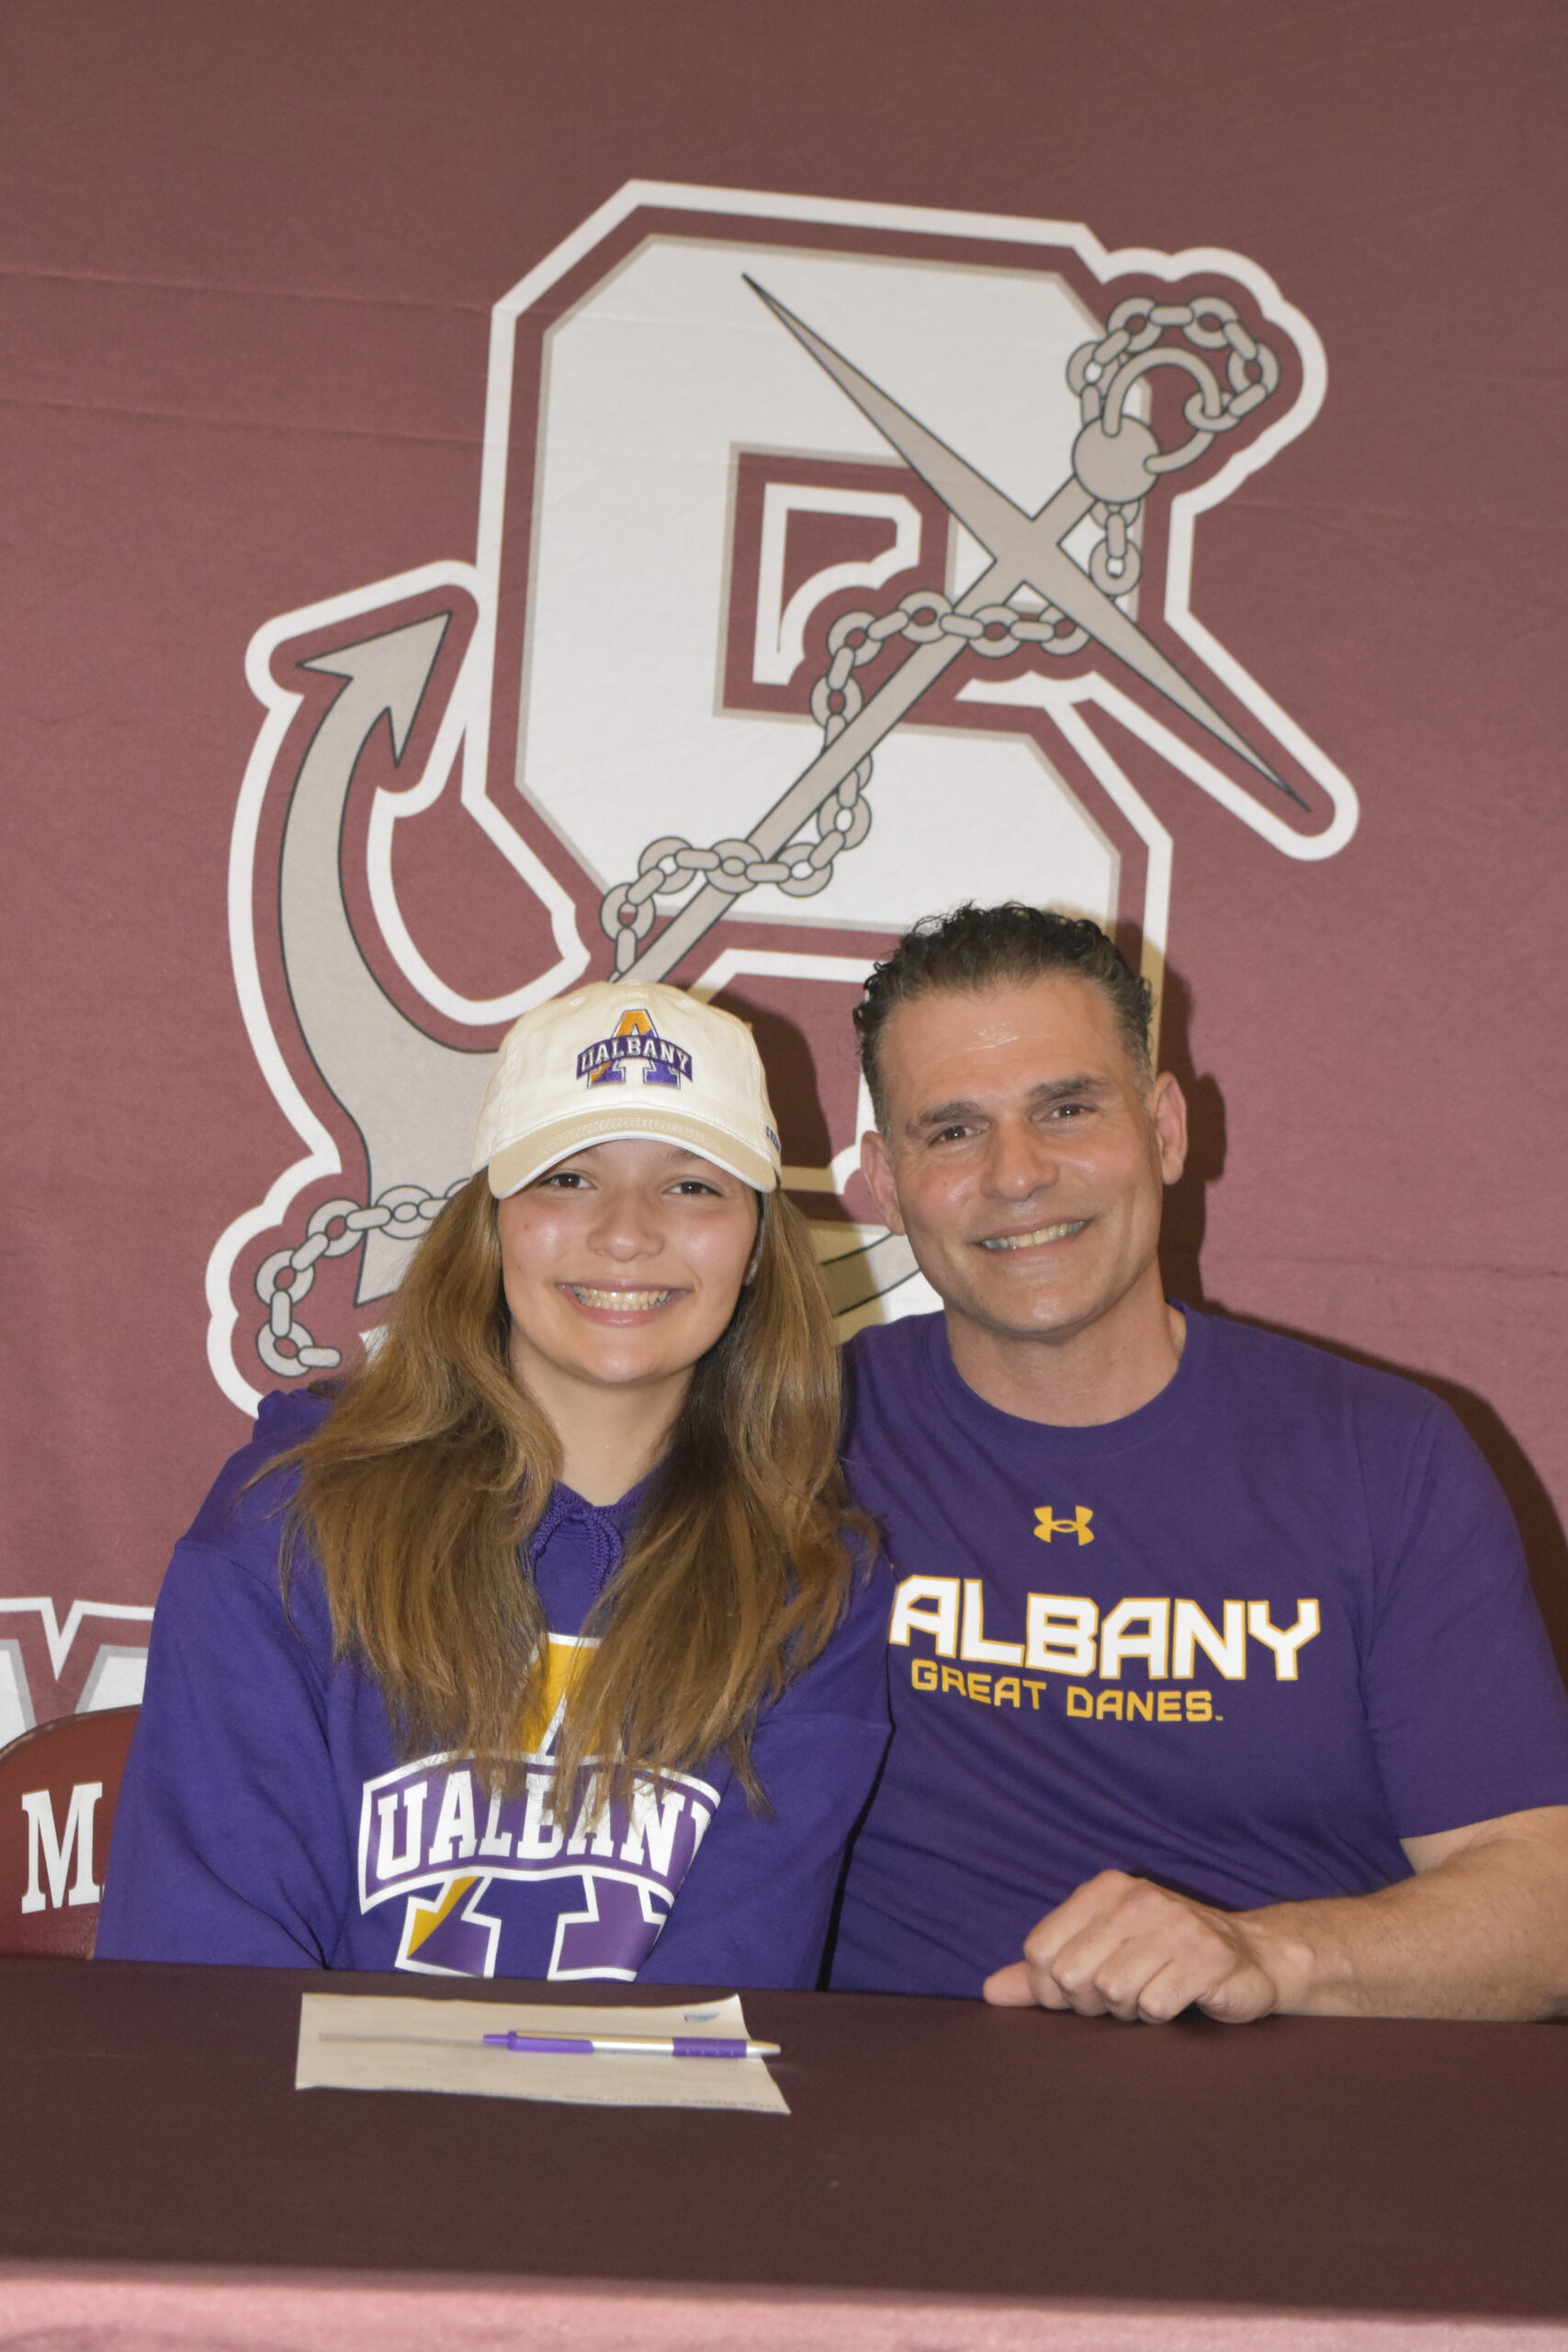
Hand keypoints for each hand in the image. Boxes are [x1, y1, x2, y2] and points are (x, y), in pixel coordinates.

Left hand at [982, 1869, 1283, 2022]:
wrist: (1251, 1958)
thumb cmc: (1162, 1959)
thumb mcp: (1099, 1954)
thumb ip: (1042, 1973)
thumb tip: (989, 1991)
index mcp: (1104, 1890)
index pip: (1040, 1952)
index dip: (1051, 1989)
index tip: (1079, 1994)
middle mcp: (1138, 1898)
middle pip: (1073, 1976)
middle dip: (1091, 2003)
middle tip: (1122, 1997)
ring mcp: (1176, 1924)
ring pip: (1113, 1993)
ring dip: (1130, 2010)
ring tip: (1153, 1994)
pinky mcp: (1209, 1957)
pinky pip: (1155, 2006)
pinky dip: (1161, 2015)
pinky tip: (1180, 1999)